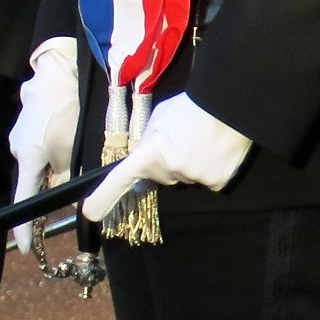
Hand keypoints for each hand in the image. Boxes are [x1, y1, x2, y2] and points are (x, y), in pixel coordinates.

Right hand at [7, 37, 79, 250]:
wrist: (61, 70)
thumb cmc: (68, 112)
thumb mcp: (74, 152)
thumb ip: (69, 177)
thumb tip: (70, 197)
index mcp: (27, 157)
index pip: (24, 200)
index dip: (24, 227)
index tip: (25, 248)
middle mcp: (17, 145)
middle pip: (33, 176)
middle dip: (49, 183)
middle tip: (69, 183)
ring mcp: (21, 129)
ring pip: (38, 157)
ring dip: (53, 161)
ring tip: (73, 147)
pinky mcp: (28, 116)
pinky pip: (39, 138)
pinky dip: (52, 142)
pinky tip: (66, 128)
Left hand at [83, 91, 252, 225]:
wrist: (229, 106)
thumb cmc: (191, 107)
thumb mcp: (159, 118)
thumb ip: (148, 140)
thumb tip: (142, 158)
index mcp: (150, 152)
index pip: (121, 178)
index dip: (104, 196)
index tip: (90, 213)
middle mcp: (170, 170)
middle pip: (160, 176)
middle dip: (164, 163)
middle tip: (180, 140)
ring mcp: (195, 179)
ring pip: (184, 179)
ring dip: (187, 165)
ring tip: (201, 142)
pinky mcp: (217, 184)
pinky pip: (206, 182)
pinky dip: (209, 170)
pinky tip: (215, 152)